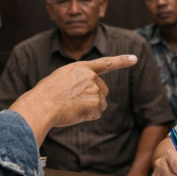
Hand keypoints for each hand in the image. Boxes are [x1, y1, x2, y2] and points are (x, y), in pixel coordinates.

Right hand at [10, 55, 136, 144]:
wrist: (41, 105)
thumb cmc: (46, 94)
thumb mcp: (61, 78)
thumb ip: (77, 80)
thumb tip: (87, 93)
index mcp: (81, 67)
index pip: (106, 63)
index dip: (121, 60)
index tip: (134, 58)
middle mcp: (91, 76)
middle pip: (103, 90)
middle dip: (94, 98)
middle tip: (74, 102)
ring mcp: (95, 89)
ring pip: (101, 103)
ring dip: (90, 108)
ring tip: (72, 107)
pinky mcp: (96, 104)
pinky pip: (97, 114)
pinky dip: (88, 116)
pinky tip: (75, 113)